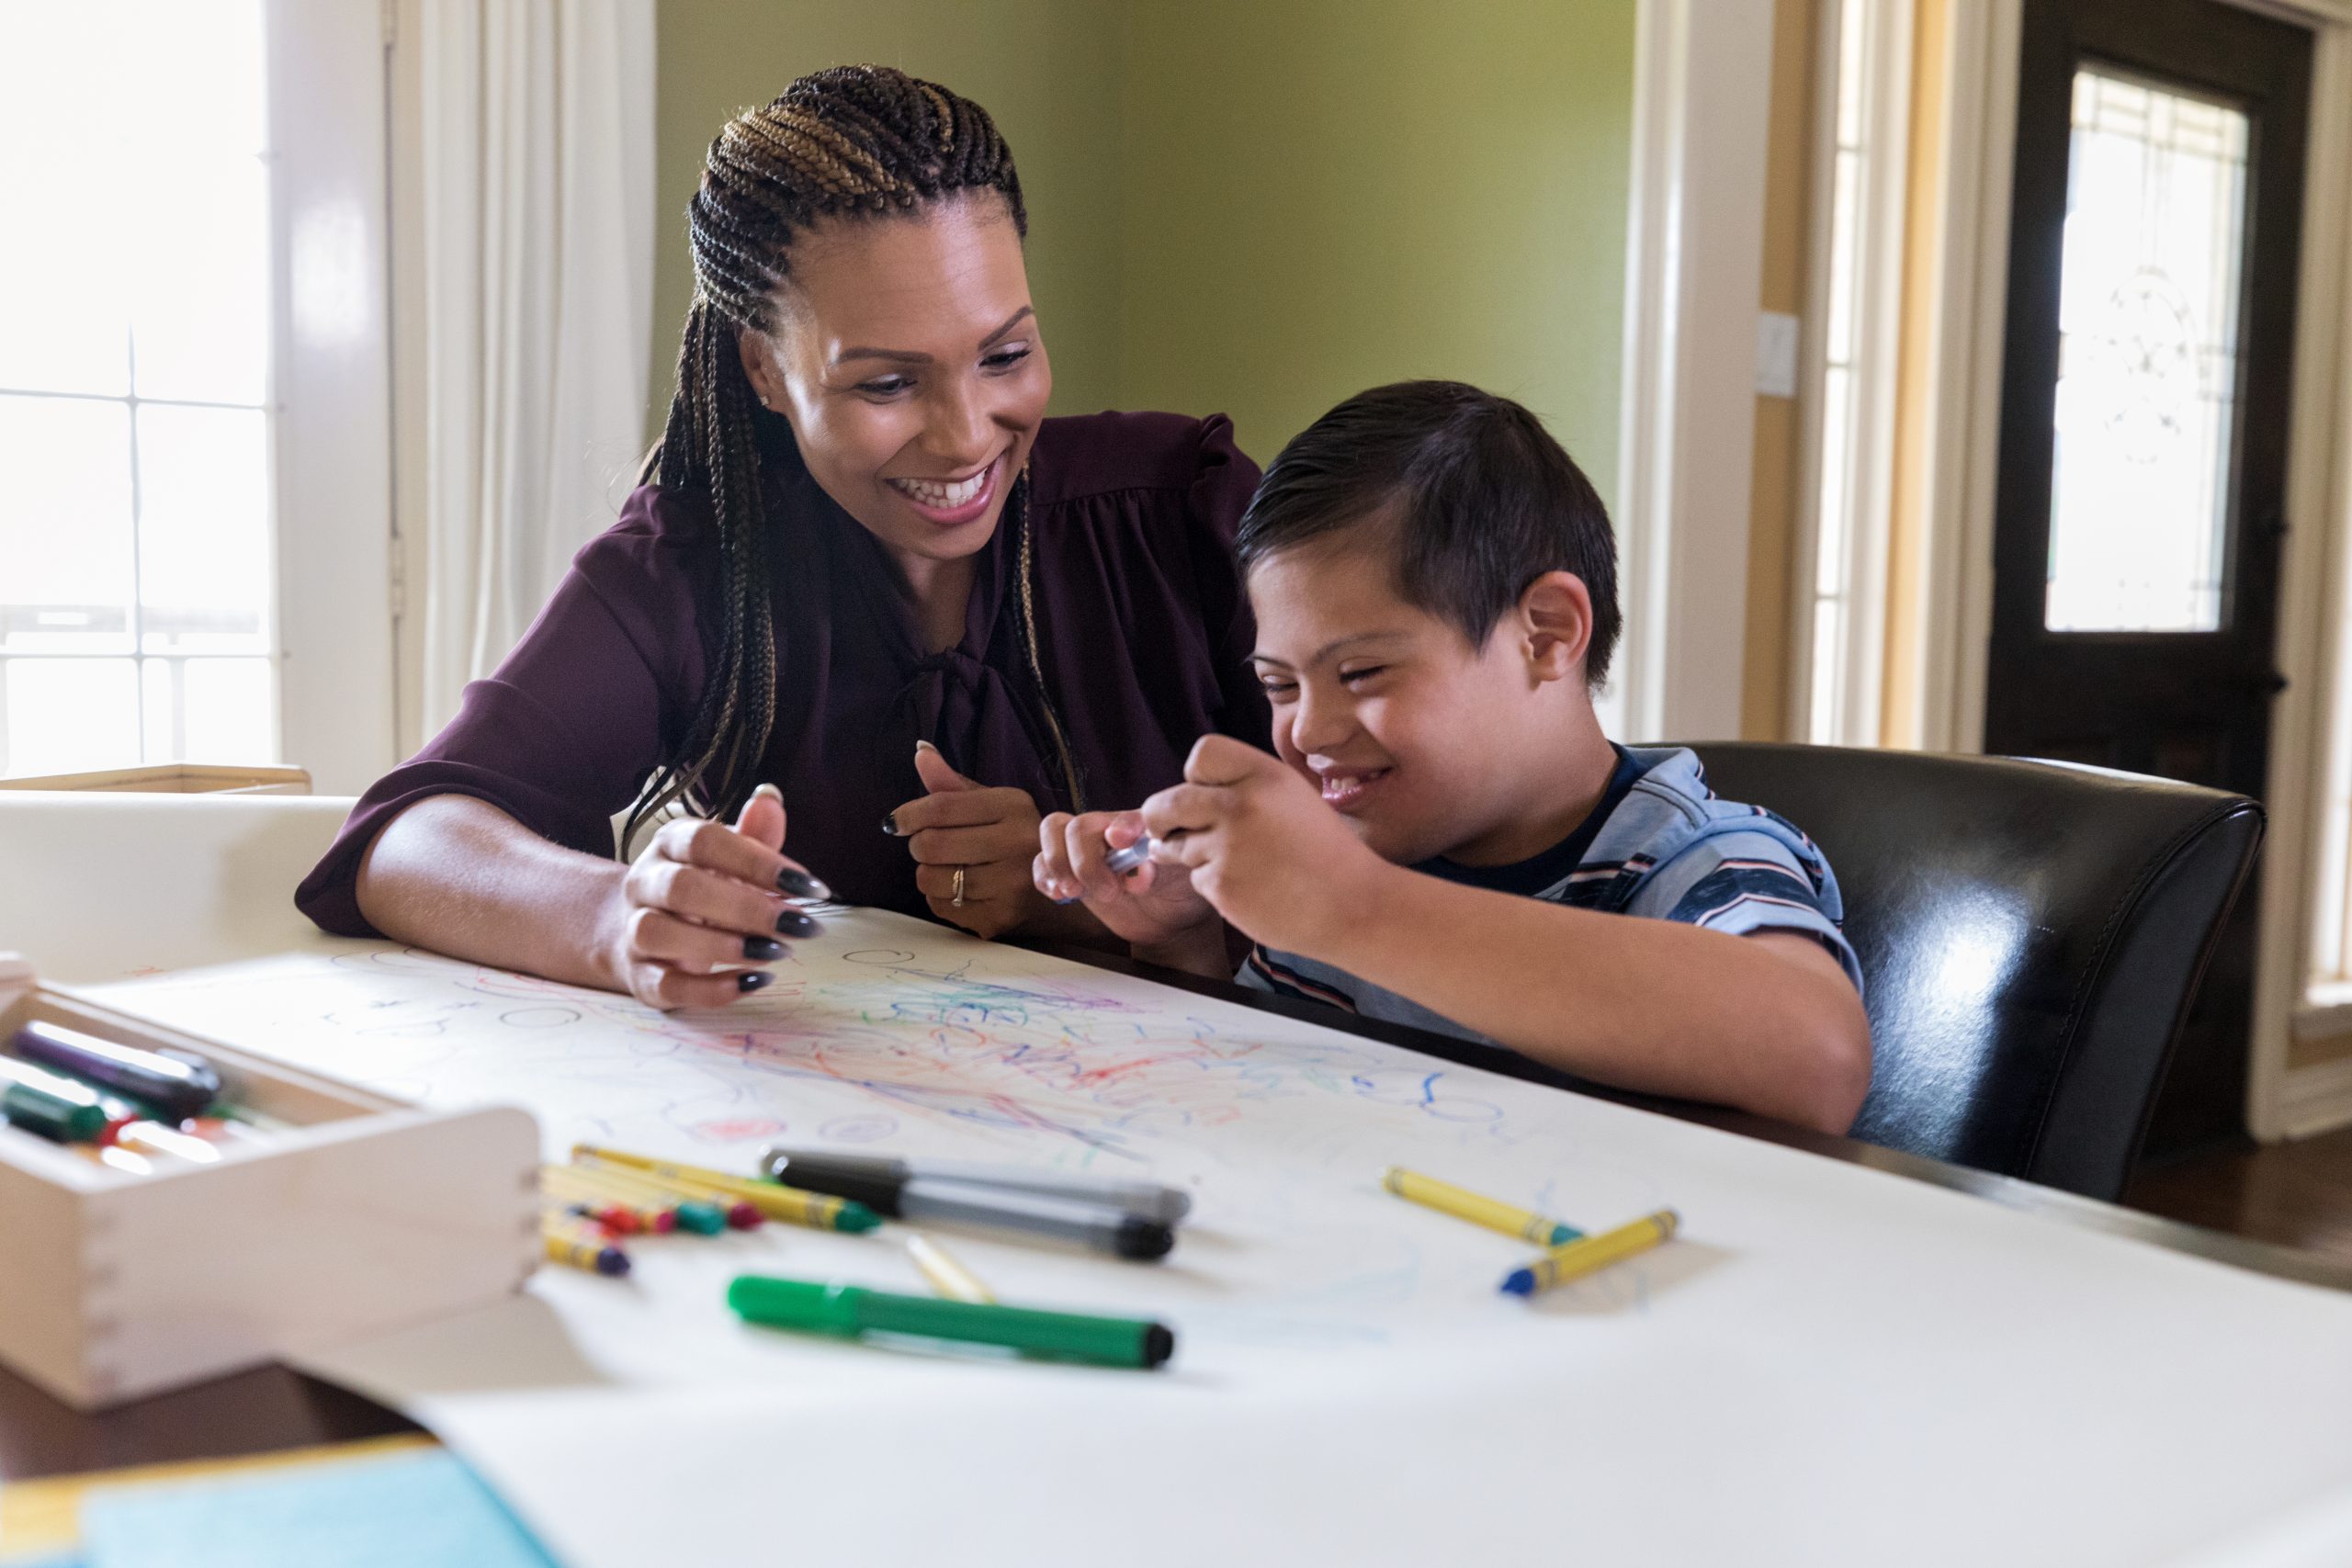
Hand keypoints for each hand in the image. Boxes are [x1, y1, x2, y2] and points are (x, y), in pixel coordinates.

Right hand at [598, 784, 828, 1009]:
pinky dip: (713, 989)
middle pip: (682, 888)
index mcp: (669, 844)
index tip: (808, 886)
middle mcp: (644, 882)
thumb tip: (770, 799)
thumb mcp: (727, 859)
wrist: (631, 930)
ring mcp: (635, 931)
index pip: (705, 841)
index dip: (758, 861)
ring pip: (662, 934)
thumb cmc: (699, 888)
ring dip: (725, 945)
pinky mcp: (639, 976)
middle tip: (798, 925)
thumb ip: (753, 836)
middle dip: (746, 908)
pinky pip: (665, 986)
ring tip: (777, 952)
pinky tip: (756, 981)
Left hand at [889, 741, 1051, 938]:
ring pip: (931, 879)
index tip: (896, 822)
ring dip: (929, 874)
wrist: (1057, 889)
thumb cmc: (1013, 839)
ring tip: (950, 869)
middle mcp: (1018, 843)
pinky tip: (962, 891)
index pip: (942, 807)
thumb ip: (951, 783)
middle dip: (920, 846)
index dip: (909, 814)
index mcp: (1014, 806)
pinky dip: (941, 898)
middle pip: (932, 844)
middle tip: (930, 847)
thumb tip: (920, 750)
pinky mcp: (1000, 917)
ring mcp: (1011, 884)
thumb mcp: (991, 805)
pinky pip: (941, 906)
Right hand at [1033, 808, 1217, 949]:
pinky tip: (1059, 894)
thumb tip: (1142, 853)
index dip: (1119, 828)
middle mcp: (1109, 831)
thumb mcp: (1187, 870)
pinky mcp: (1072, 872)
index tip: (1121, 845)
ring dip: (1058, 865)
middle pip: (1077, 826)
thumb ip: (1168, 855)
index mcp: (1140, 825)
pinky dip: (1045, 878)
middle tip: (1109, 892)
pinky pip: (1043, 863)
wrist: (1173, 920)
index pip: (1121, 817)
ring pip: (1053, 833)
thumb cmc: (1183, 889)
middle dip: (1085, 863)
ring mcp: (1087, 850)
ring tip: (1075, 892)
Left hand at [1140, 734, 1386, 956]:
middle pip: (1166, 802)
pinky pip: (1195, 879)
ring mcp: (1228, 846)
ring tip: (1241, 865)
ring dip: (1194, 855)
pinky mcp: (1221, 885)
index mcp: (1264, 775)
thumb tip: (1184, 795)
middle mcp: (1241, 804)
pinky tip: (1249, 888)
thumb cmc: (1322, 852)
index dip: (1195, 776)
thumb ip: (1244, 788)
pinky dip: (1214, 885)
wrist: (1353, 905)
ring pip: (1178, 846)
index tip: (1206, 794)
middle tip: (1166, 829)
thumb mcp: (1291, 797)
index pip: (1201, 754)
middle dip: (1159, 818)